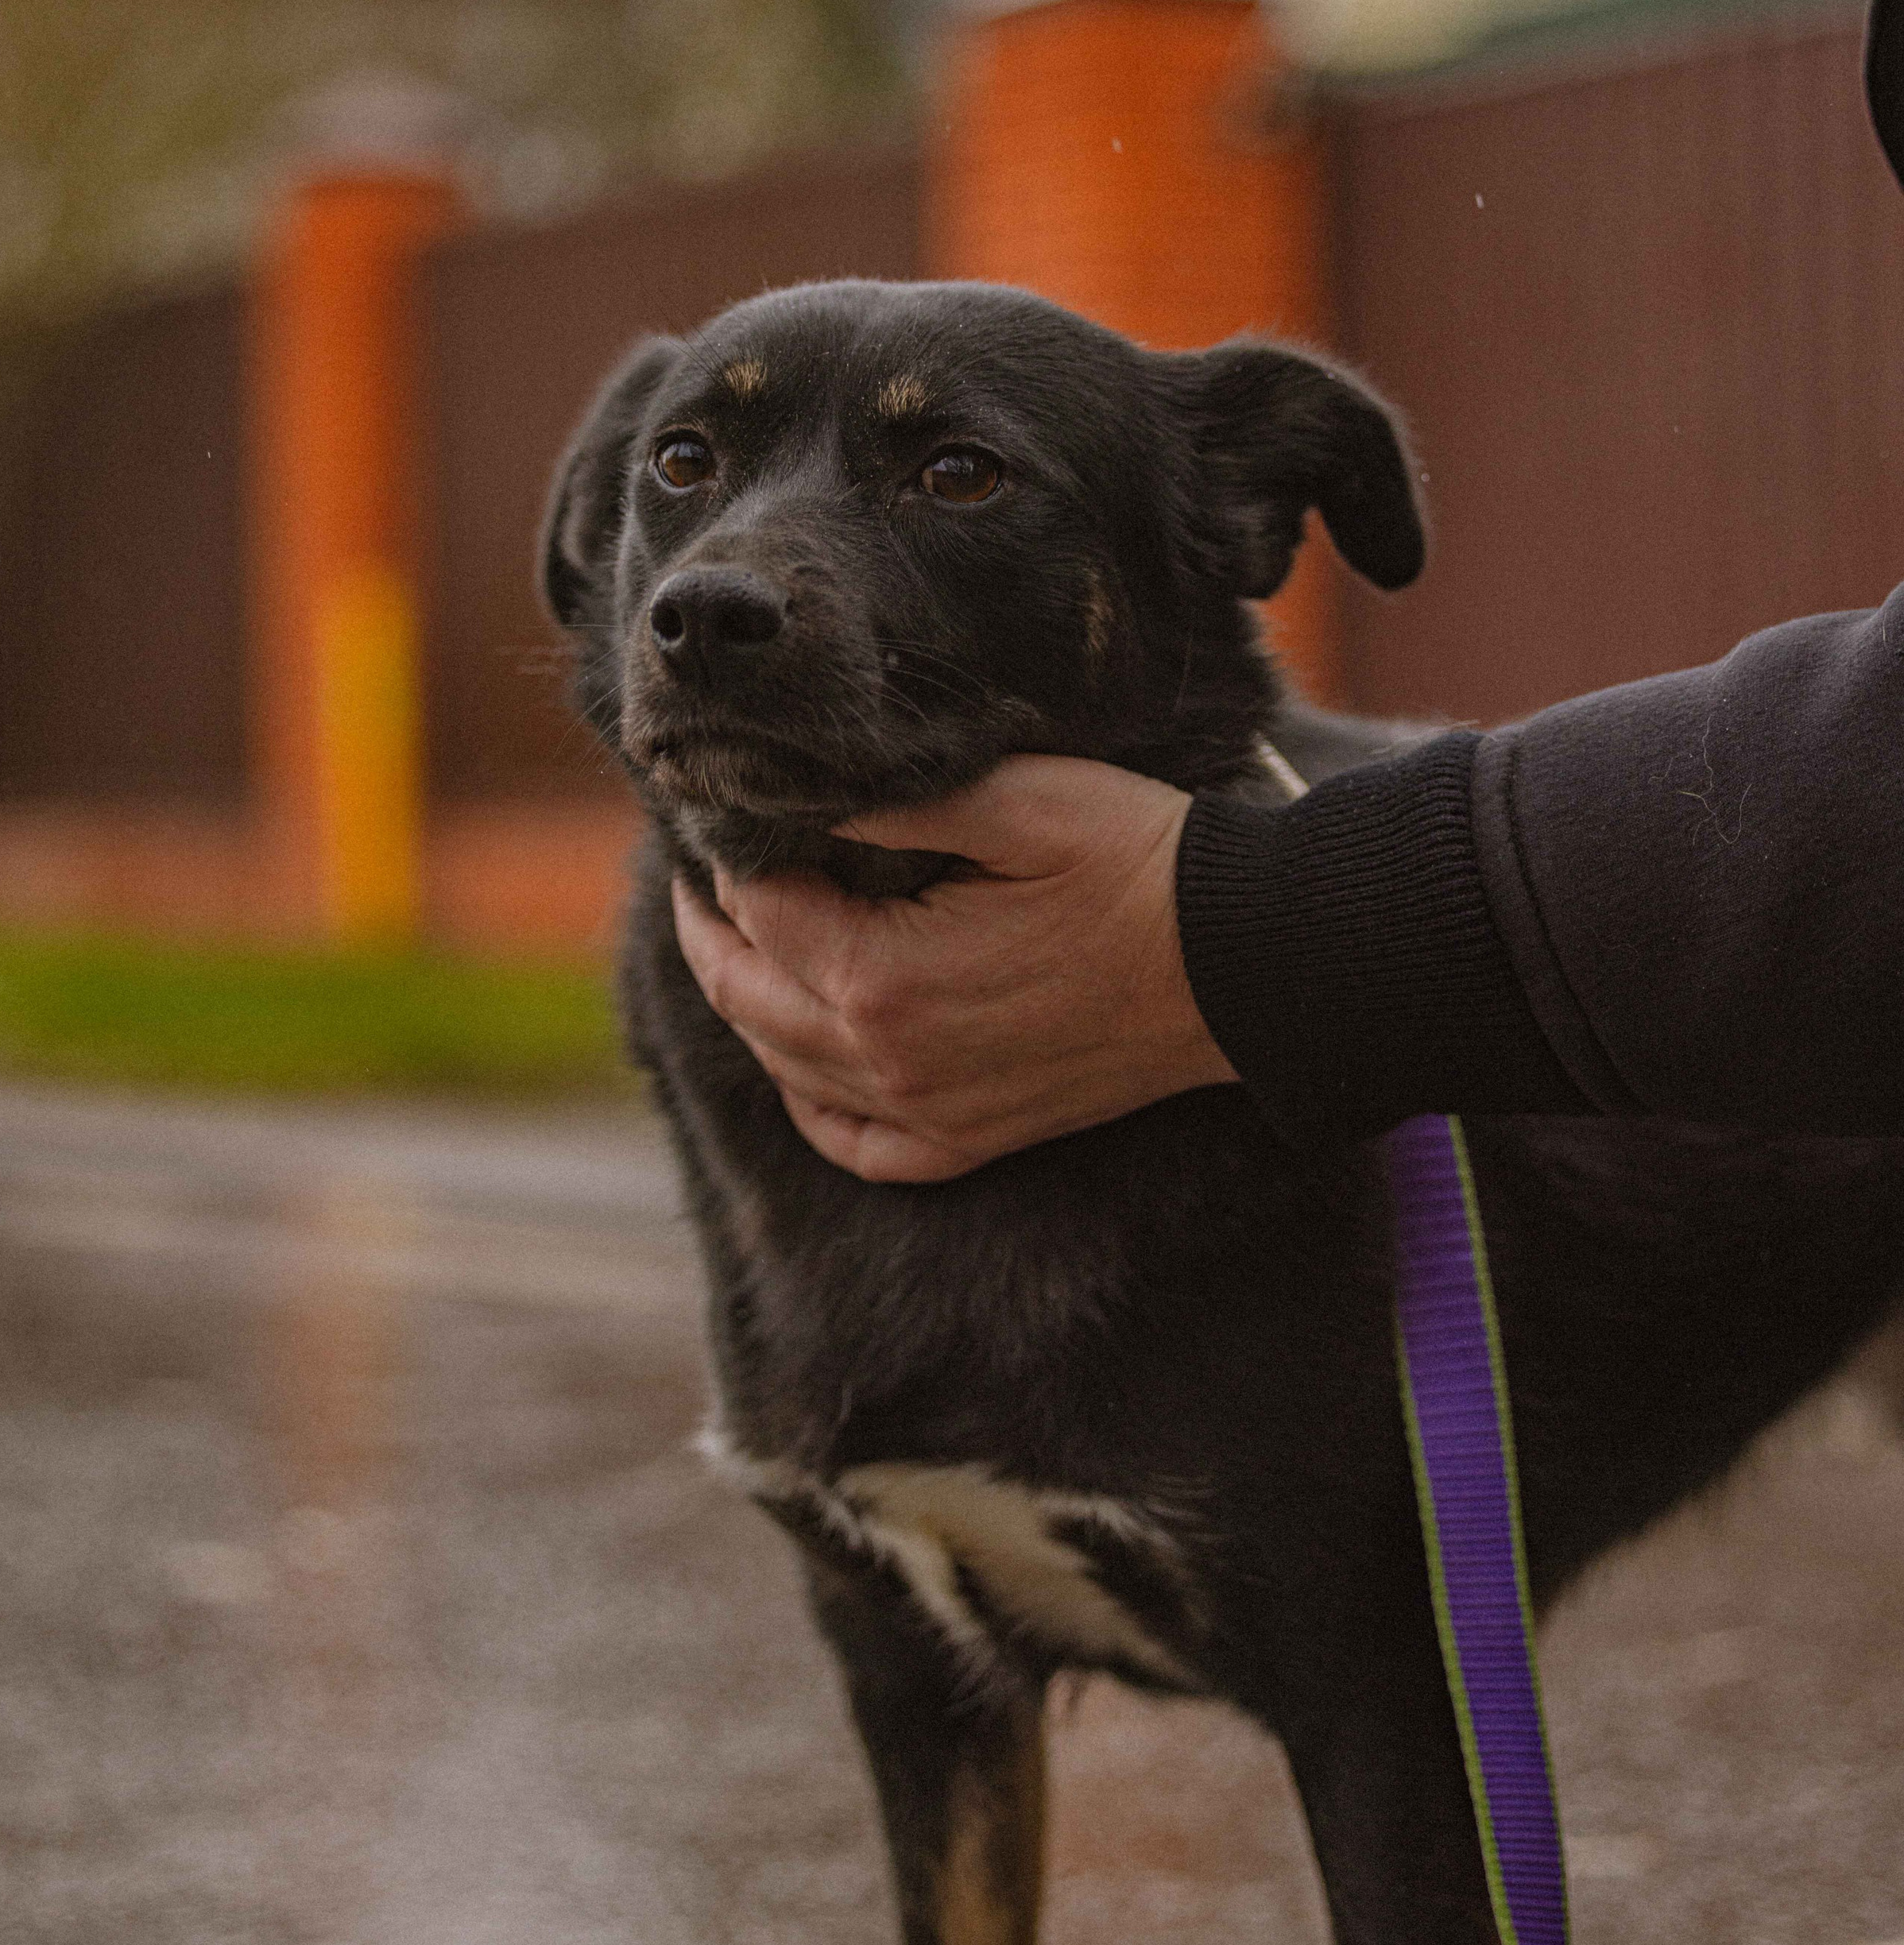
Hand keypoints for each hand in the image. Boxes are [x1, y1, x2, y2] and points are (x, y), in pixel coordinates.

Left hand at [670, 755, 1235, 1182]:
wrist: (1245, 964)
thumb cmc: (1139, 863)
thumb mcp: (1018, 799)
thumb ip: (894, 802)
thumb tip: (803, 799)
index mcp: (882, 977)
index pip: (755, 913)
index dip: (726, 858)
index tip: (722, 813)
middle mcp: (888, 1063)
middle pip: (744, 999)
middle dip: (708, 931)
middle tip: (698, 875)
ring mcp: (930, 1114)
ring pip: (786, 1070)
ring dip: (748, 1003)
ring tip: (740, 940)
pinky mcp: (973, 1140)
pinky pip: (855, 1145)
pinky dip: (810, 1102)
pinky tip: (804, 1062)